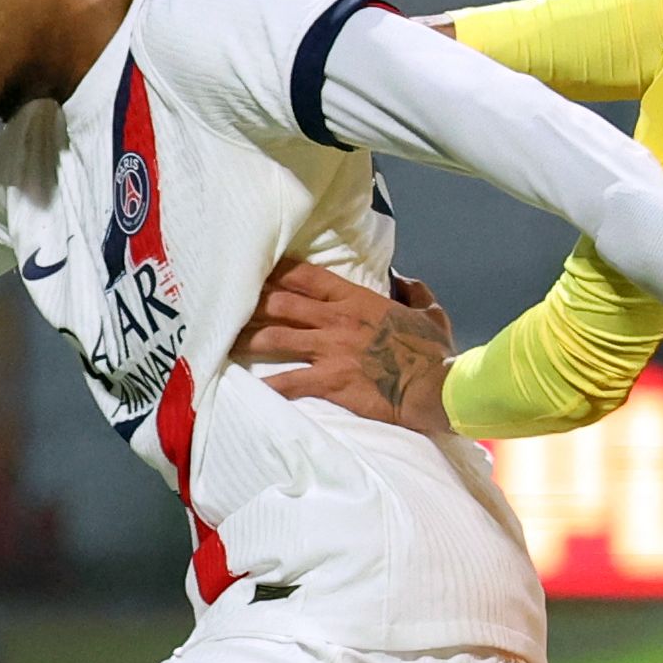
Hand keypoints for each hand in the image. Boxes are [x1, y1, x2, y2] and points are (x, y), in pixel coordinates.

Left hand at [237, 258, 453, 435]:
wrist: (438, 387)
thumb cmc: (434, 352)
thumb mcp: (431, 313)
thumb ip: (415, 293)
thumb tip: (405, 282)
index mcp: (357, 299)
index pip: (306, 276)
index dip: (276, 272)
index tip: (255, 272)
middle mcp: (336, 319)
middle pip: (280, 303)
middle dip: (251, 304)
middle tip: (228, 308)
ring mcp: (330, 350)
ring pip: (275, 338)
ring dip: (246, 340)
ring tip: (224, 343)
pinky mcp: (330, 381)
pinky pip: (288, 383)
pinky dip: (264, 386)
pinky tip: (242, 390)